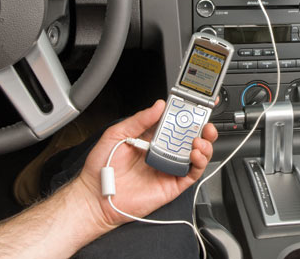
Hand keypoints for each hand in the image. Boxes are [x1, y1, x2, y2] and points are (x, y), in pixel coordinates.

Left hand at [73, 100, 217, 230]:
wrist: (95, 197)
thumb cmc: (101, 168)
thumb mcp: (117, 134)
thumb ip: (139, 119)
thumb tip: (158, 106)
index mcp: (152, 137)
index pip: (175, 121)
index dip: (188, 112)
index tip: (197, 102)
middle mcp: (164, 151)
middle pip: (191, 136)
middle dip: (203, 126)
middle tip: (204, 119)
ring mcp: (170, 167)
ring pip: (197, 153)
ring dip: (205, 143)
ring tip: (199, 138)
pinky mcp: (174, 184)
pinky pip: (193, 172)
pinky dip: (200, 162)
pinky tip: (195, 154)